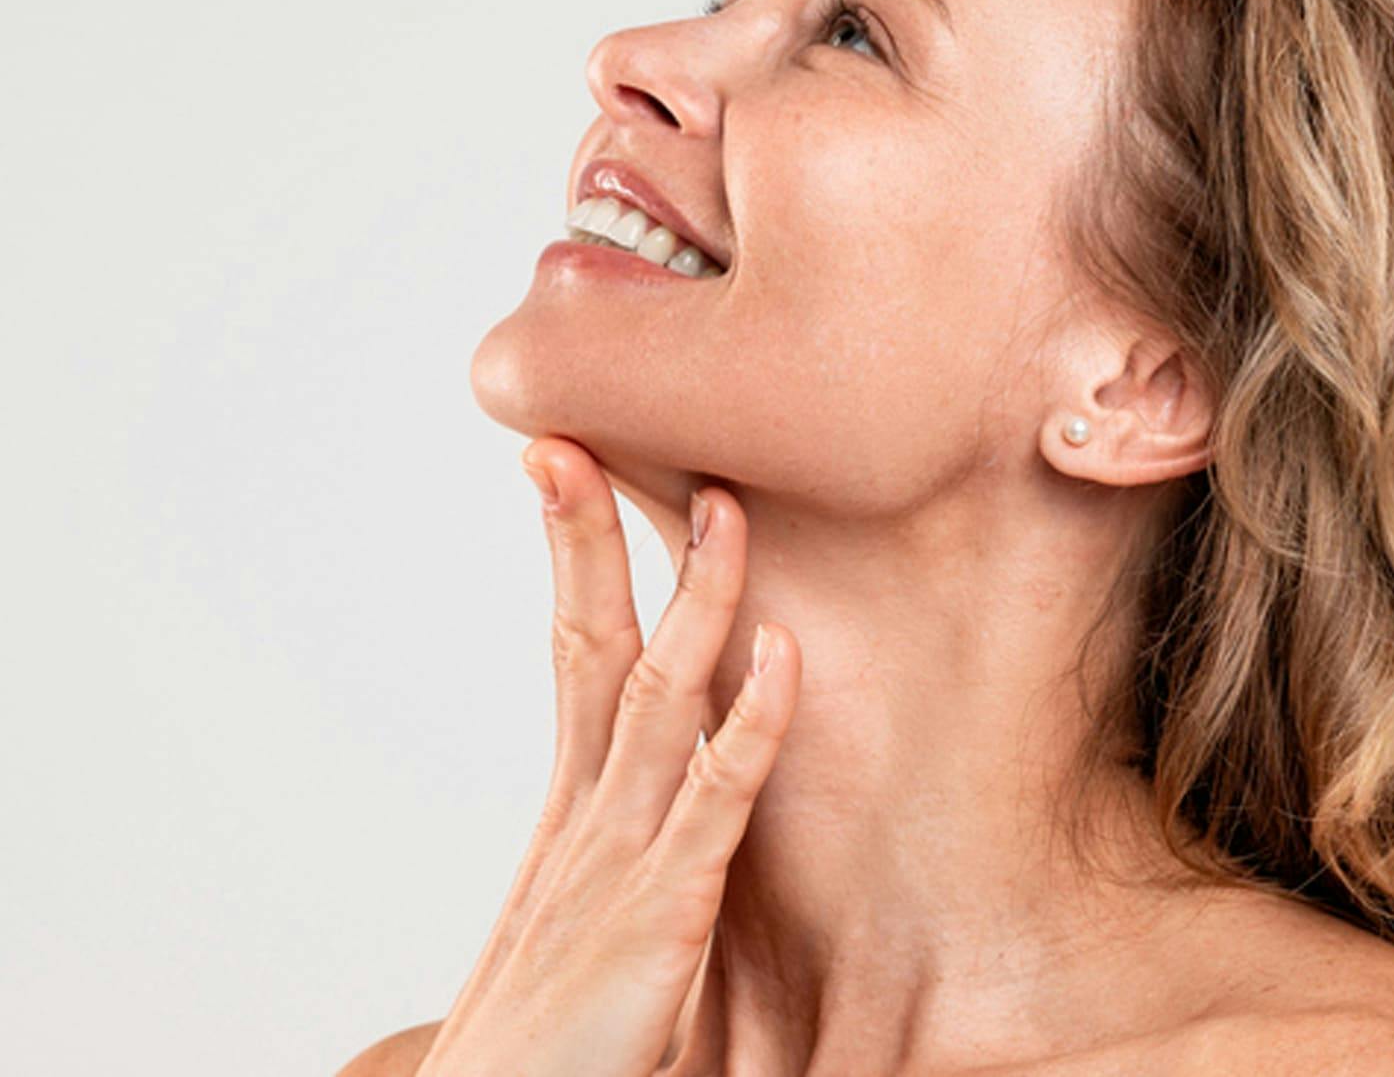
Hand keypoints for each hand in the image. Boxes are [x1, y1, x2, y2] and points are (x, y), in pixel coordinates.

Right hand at [416, 437, 796, 1076]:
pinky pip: (718, 802)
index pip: (575, 652)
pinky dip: (754, 723)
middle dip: (589, 538)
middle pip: (591, 646)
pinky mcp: (662, 916)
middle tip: (579, 438)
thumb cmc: (548, 1045)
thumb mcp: (586, 923)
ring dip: (696, 597)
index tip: (566, 467)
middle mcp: (591, 815)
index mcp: (574, 811)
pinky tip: (785, 656)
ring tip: (725, 507)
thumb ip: (625, 852)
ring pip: (662, 696)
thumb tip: (661, 798)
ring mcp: (623, 858)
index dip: (574, 557)